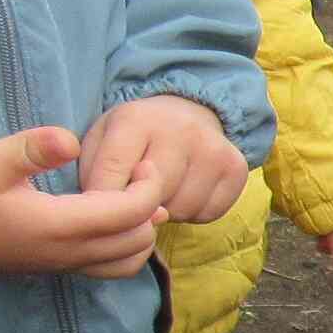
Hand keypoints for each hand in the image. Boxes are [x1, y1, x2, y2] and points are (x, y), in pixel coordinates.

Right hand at [0, 126, 163, 277]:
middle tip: (138, 176)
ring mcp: (61, 265)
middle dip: (149, 208)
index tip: (144, 163)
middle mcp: (68, 253)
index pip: (132, 213)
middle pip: (139, 240)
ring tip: (131, 199)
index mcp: (61, 226)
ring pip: (126, 262)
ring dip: (140, 232)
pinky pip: (106, 268)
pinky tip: (109, 220)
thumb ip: (30, 150)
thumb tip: (72, 140)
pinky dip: (124, 247)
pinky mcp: (53, 268)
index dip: (150, 186)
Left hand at [79, 95, 248, 224]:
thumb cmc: (132, 138)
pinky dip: (193, 213)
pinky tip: (185, 192)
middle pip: (151, 196)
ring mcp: (214, 148)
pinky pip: (208, 214)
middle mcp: (181, 129)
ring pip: (181, 209)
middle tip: (136, 193)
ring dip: (167, 211)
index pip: (111, 174)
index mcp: (136, 118)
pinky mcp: (237, 167)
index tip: (104, 204)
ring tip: (162, 191)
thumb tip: (127, 217)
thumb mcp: (99, 144)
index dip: (104, 200)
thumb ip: (95, 177)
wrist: (183, 115)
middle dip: (138, 206)